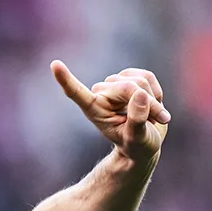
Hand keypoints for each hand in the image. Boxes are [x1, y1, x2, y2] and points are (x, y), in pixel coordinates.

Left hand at [52, 61, 170, 161]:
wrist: (146, 142)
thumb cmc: (137, 145)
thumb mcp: (138, 139)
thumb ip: (137, 120)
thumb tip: (139, 95)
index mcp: (94, 109)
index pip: (76, 93)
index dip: (66, 79)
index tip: (54, 64)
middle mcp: (101, 94)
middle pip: (128, 87)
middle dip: (148, 104)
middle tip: (157, 120)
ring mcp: (115, 84)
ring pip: (141, 81)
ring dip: (154, 101)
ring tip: (152, 117)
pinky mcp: (130, 77)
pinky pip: (148, 76)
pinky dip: (157, 92)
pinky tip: (153, 105)